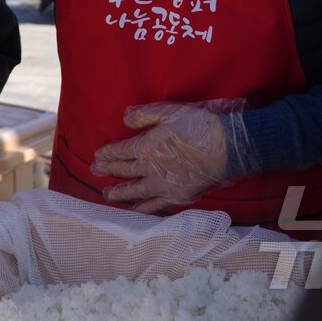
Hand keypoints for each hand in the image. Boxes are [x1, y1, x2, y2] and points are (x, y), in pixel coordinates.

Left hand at [90, 99, 247, 214]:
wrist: (226, 148)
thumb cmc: (198, 126)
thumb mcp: (169, 111)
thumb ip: (145, 115)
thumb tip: (124, 119)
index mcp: (146, 147)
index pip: (121, 152)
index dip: (107, 154)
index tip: (97, 156)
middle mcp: (150, 169)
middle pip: (125, 171)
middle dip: (109, 171)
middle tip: (95, 172)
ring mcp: (164, 185)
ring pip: (136, 191)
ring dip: (120, 193)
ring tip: (107, 195)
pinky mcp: (178, 196)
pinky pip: (155, 204)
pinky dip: (143, 208)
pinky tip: (135, 210)